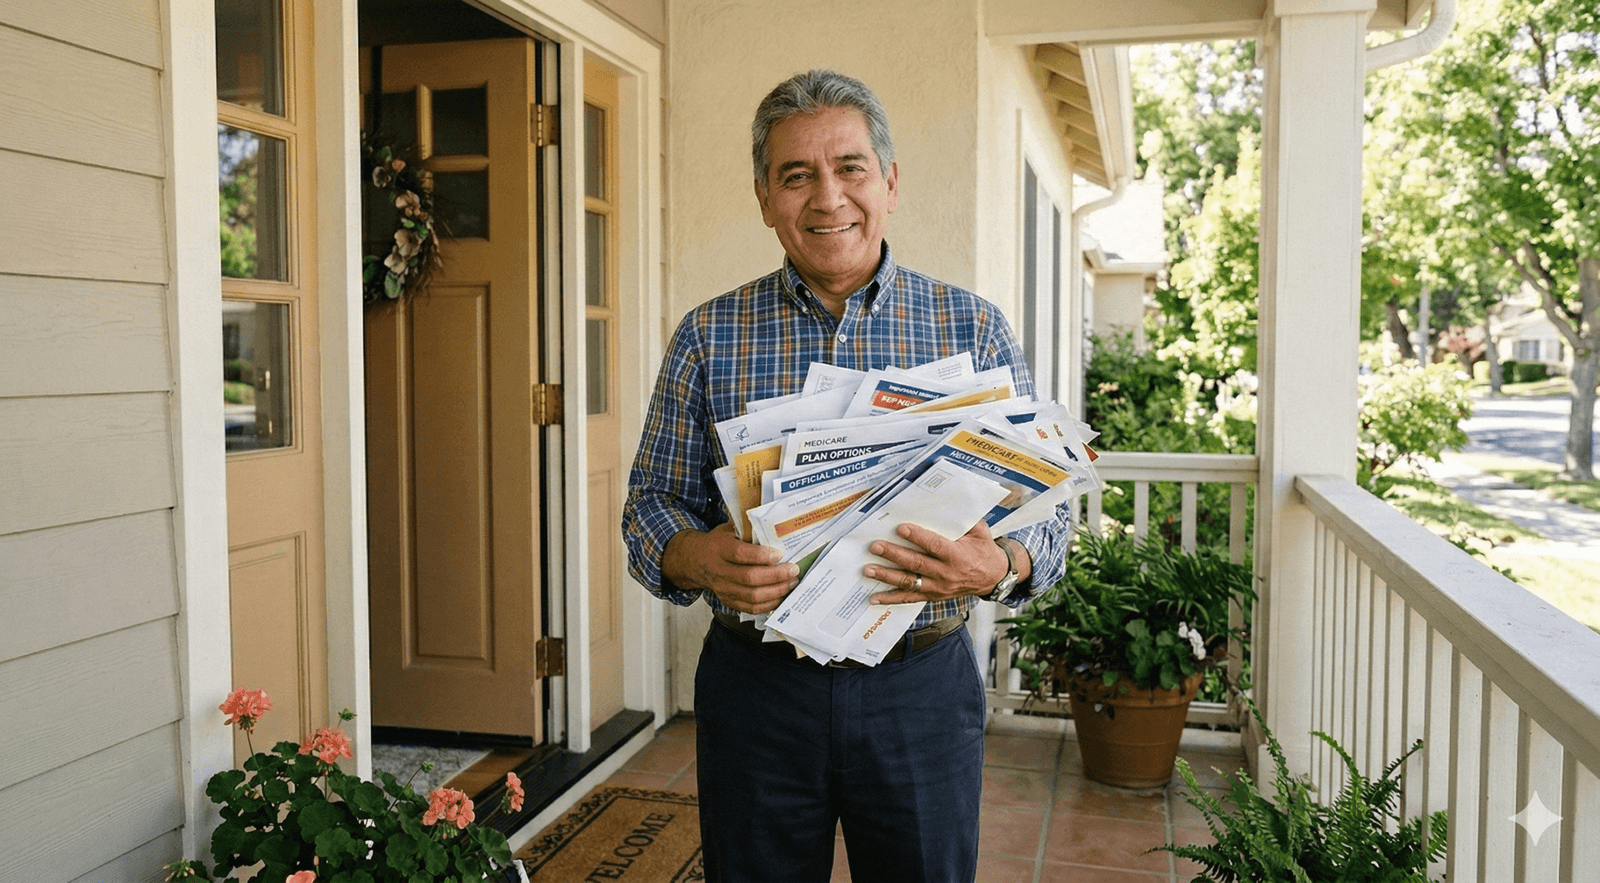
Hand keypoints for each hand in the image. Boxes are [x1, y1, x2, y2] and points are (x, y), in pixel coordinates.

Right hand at [661, 523, 799, 614]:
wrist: (697, 561)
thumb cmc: (720, 542)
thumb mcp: (730, 529)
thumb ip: (749, 528)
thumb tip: (777, 527)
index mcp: (719, 548)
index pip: (739, 554)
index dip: (760, 555)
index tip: (779, 553)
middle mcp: (718, 570)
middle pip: (749, 578)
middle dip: (776, 575)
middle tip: (793, 570)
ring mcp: (722, 589)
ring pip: (752, 596)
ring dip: (776, 591)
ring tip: (792, 583)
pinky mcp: (728, 601)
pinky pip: (751, 608)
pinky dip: (769, 604)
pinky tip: (781, 595)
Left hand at [862, 521, 1017, 604]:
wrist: (993, 578)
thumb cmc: (984, 551)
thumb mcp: (980, 532)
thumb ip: (965, 519)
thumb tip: (948, 501)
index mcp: (958, 556)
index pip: (935, 545)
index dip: (918, 537)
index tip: (901, 528)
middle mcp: (946, 573)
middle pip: (916, 563)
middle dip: (893, 554)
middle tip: (875, 546)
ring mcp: (938, 587)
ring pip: (909, 582)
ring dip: (887, 576)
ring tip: (868, 569)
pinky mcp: (932, 596)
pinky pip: (909, 598)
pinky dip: (891, 598)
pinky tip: (875, 597)